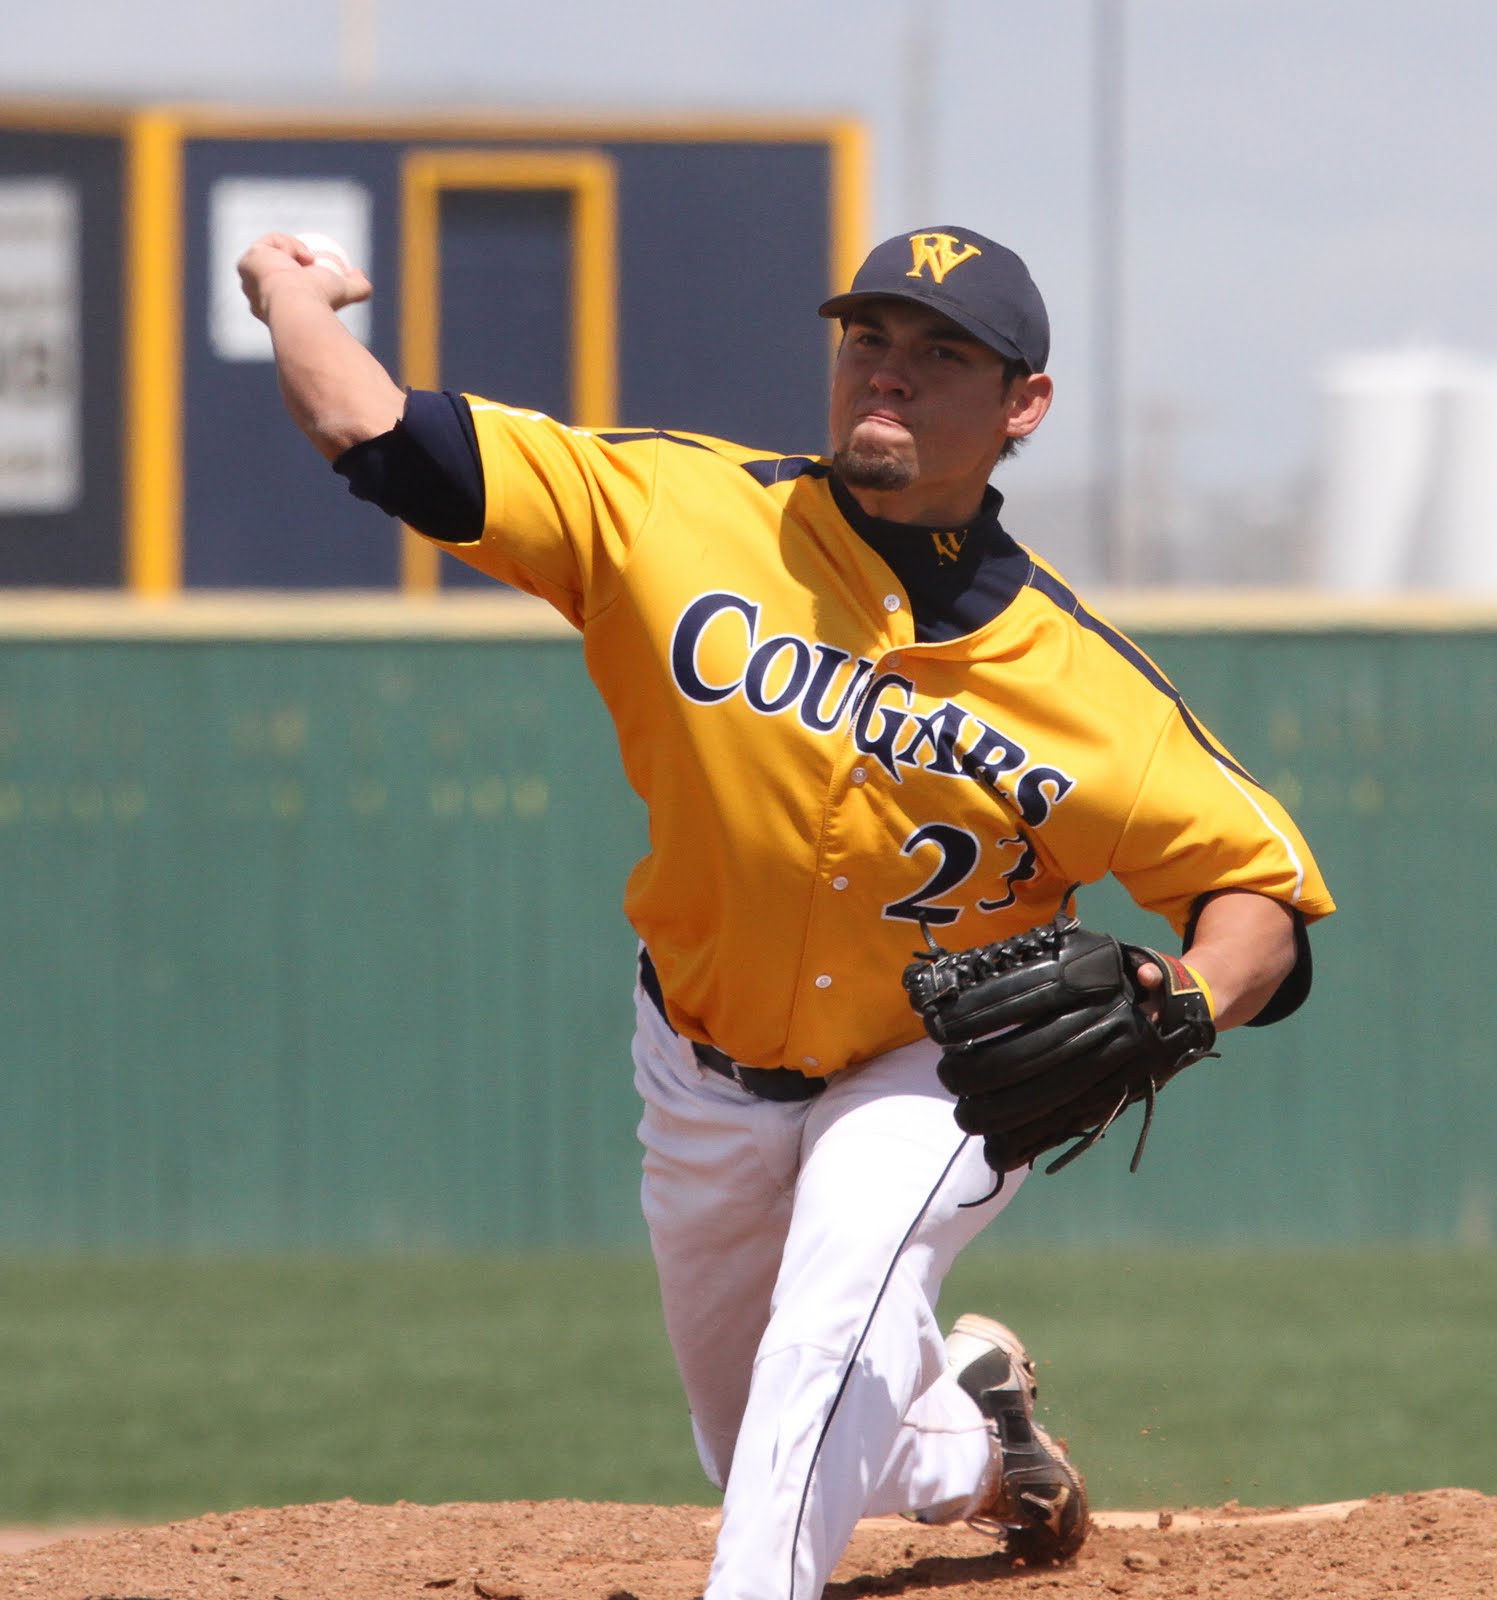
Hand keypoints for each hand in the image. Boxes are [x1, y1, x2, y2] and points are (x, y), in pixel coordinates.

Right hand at [236, 232, 372, 323]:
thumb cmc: (320, 303)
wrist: (300, 305)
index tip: (315, 268)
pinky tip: (299, 257)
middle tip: (312, 262)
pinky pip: (269, 242)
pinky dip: (287, 244)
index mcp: (276, 309)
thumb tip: (363, 276)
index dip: (299, 273)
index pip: (284, 285)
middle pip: (274, 268)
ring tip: (307, 262)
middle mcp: (258, 297)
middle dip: (292, 261)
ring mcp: (249, 280)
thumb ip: (356, 287)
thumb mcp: (343, 292)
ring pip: (271, 252)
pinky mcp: (246, 263)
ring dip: (291, 251)